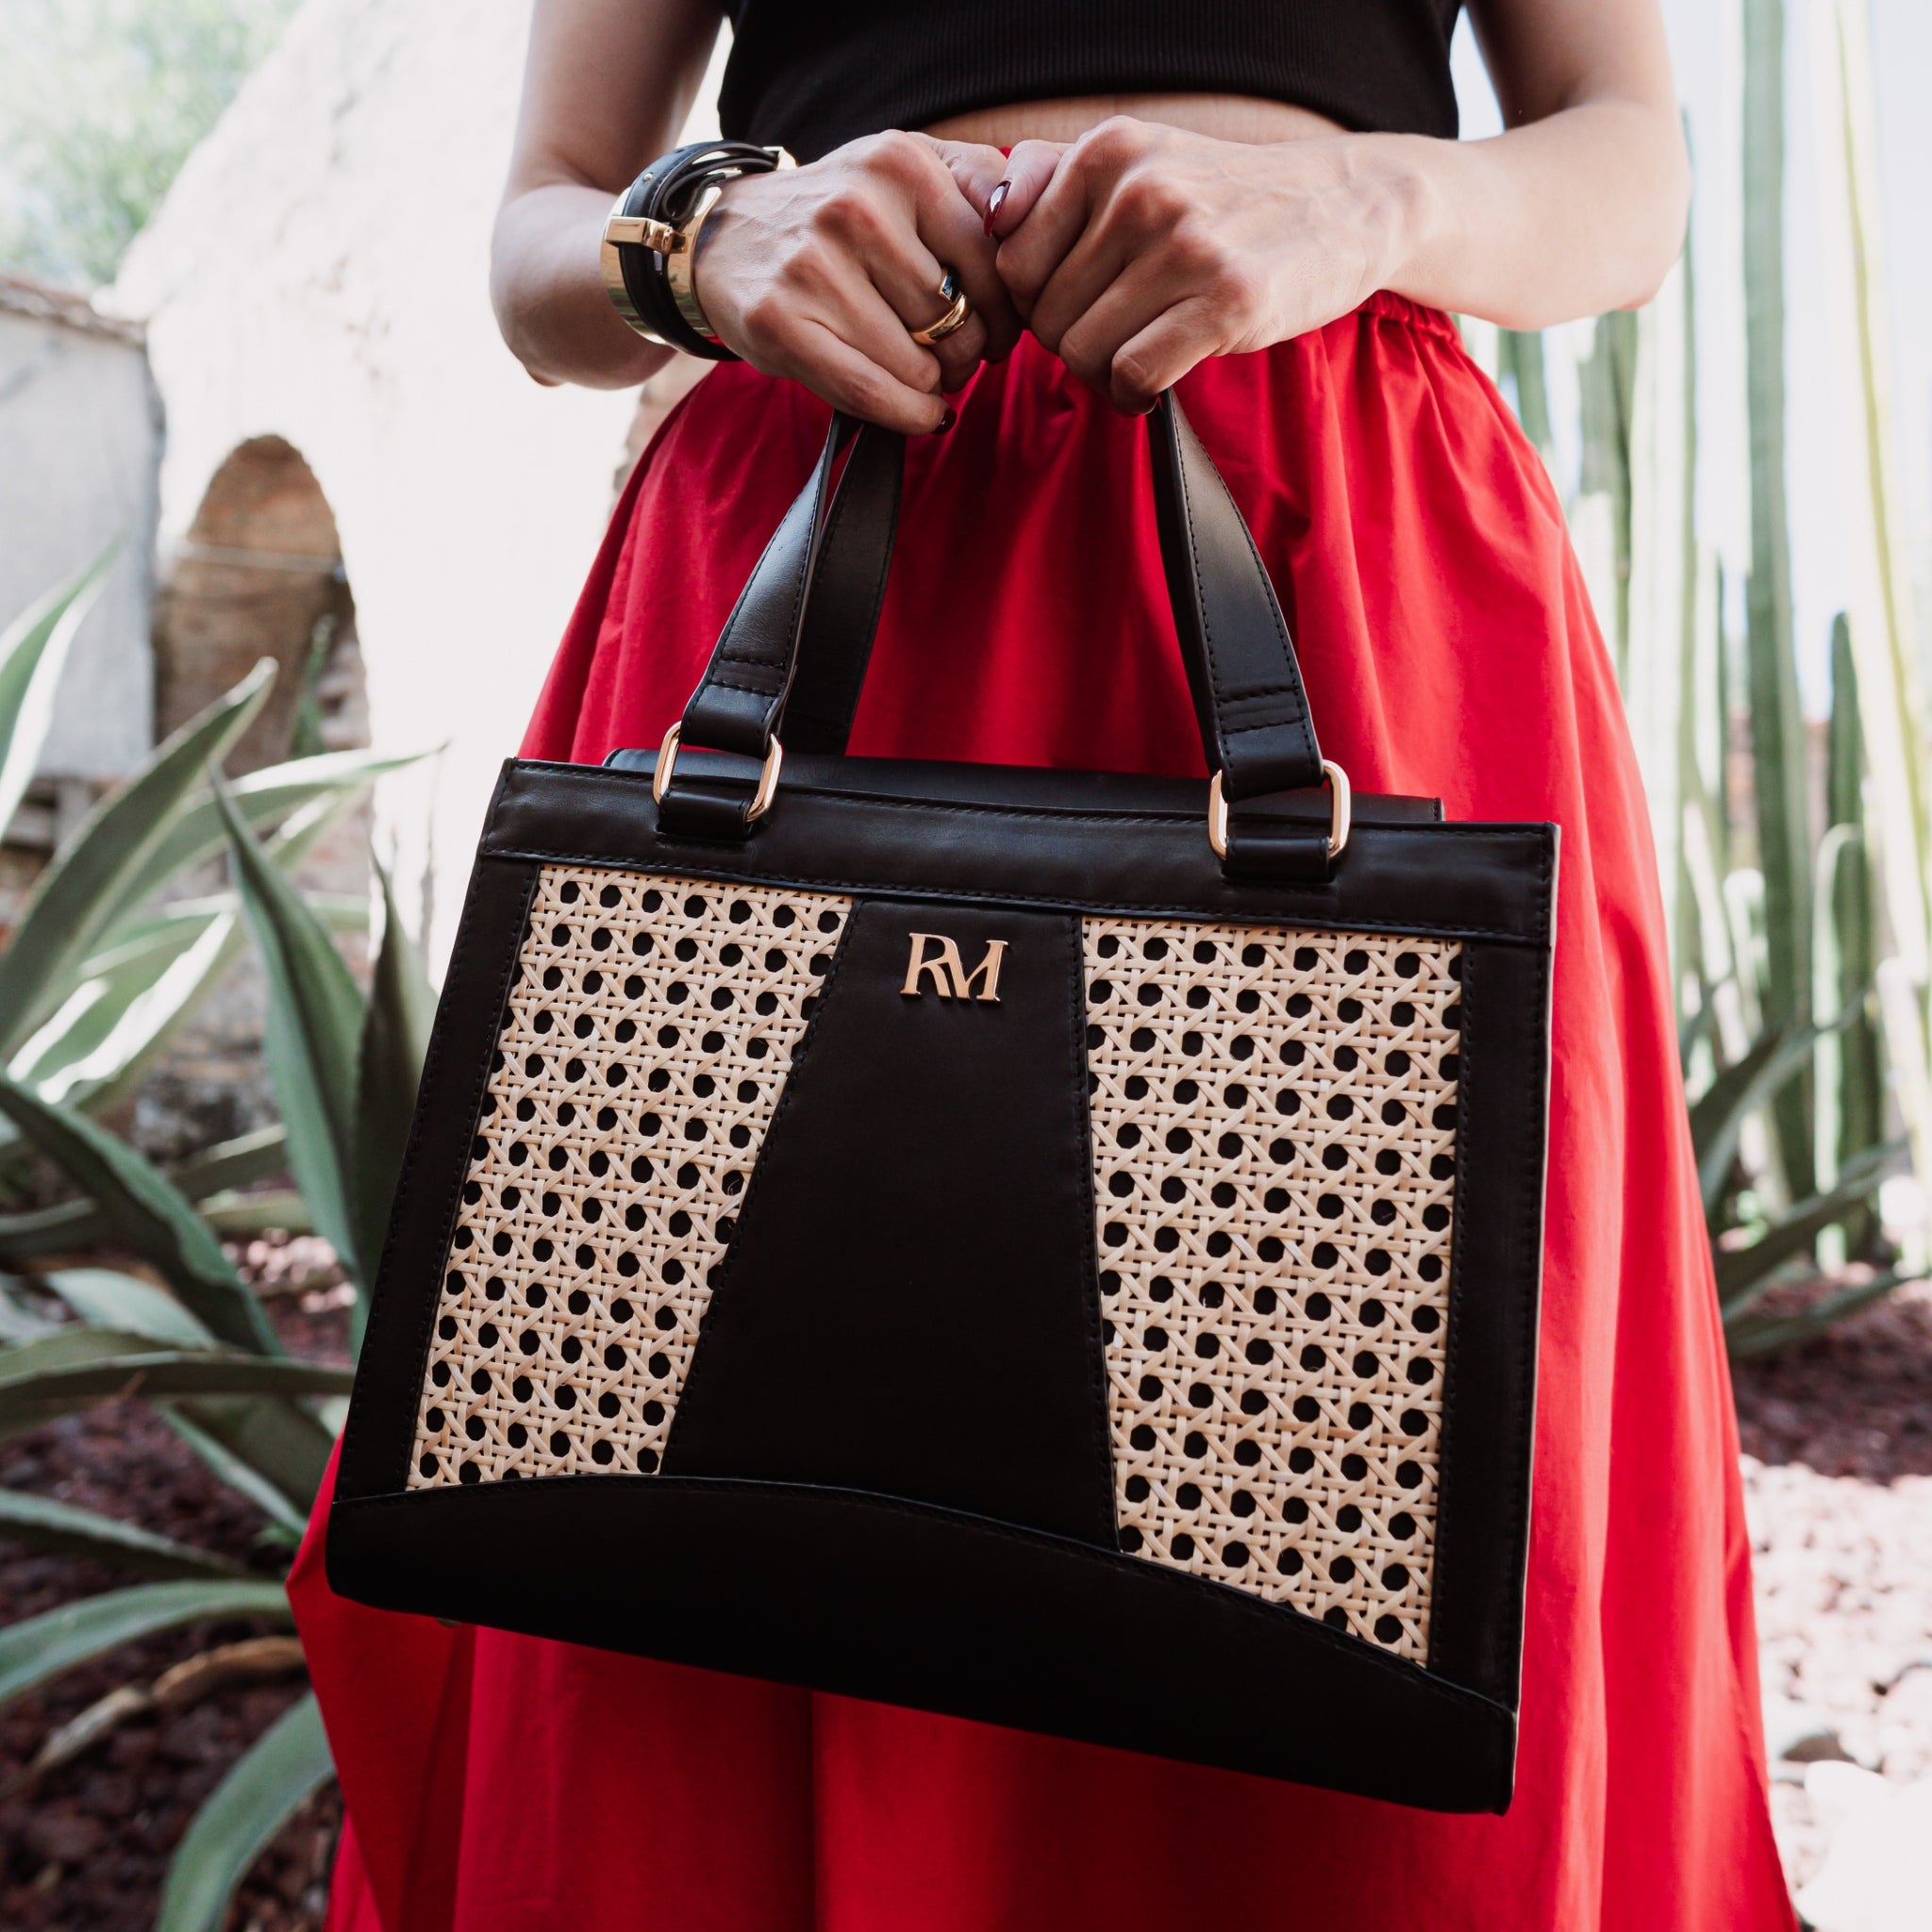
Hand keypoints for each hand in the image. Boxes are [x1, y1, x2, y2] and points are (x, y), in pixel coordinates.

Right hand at [695, 131, 1021, 432]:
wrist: (725, 236)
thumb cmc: (839, 217)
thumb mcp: (905, 172)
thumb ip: (977, 183)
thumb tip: (1030, 226)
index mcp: (902, 163)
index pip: (994, 262)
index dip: (1007, 313)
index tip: (997, 331)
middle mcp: (857, 206)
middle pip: (957, 321)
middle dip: (966, 353)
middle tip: (952, 357)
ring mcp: (813, 264)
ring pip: (918, 364)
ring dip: (931, 385)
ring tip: (921, 373)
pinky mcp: (780, 321)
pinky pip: (871, 392)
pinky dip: (907, 414)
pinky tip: (919, 411)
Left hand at [972, 119, 1413, 413]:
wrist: (1349, 204)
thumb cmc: (1228, 199)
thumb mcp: (1142, 159)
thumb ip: (1055, 179)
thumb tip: (988, 217)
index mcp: (1108, 153)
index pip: (1012, 264)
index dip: (1036, 306)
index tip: (1078, 312)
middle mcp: (1141, 191)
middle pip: (1045, 316)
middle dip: (1072, 346)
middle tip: (1117, 343)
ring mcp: (1185, 245)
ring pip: (1082, 352)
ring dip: (1103, 376)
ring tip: (1139, 362)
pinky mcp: (1226, 301)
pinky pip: (1131, 374)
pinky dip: (1134, 394)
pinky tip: (1156, 383)